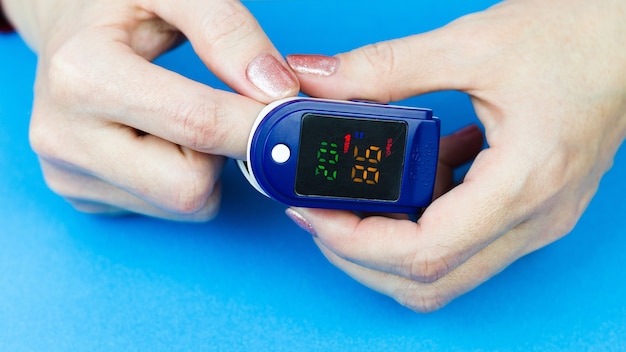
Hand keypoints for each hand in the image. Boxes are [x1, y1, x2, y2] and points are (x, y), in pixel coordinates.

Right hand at [3, 0, 298, 220]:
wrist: (67, 24)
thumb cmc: (118, 3)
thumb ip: (227, 31)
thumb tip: (275, 91)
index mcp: (83, 77)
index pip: (198, 126)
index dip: (257, 125)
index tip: (287, 115)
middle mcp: (64, 137)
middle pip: (190, 187)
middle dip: (222, 152)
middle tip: (222, 109)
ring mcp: (69, 174)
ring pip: (184, 204)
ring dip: (204, 166)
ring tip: (181, 114)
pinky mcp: (83, 195)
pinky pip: (166, 208)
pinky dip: (180, 177)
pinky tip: (161, 137)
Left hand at [284, 0, 625, 310]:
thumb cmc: (577, 35)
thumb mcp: (470, 44)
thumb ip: (384, 67)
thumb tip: (317, 80)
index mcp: (522, 183)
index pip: (422, 253)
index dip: (352, 242)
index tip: (310, 212)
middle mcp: (533, 220)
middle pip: (427, 281)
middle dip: (358, 256)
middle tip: (320, 213)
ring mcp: (535, 222)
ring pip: (443, 272)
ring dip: (387, 245)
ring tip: (359, 195)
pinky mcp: (530, 211)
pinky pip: (464, 243)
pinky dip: (423, 223)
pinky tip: (419, 175)